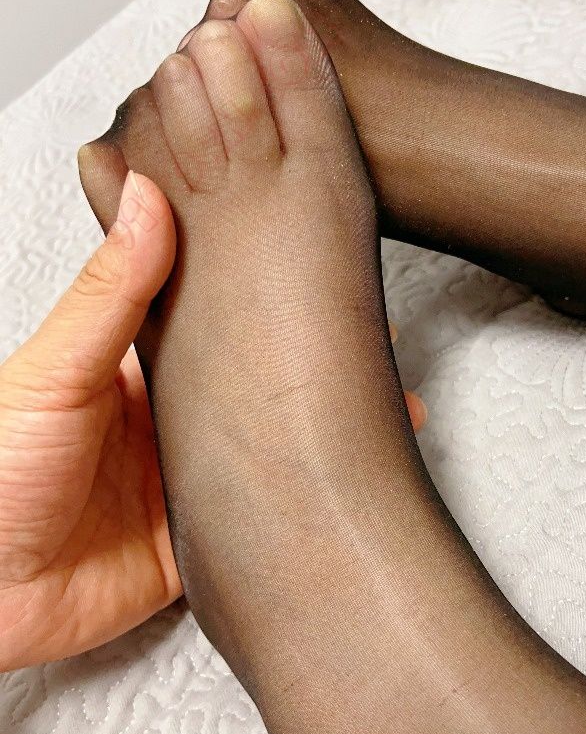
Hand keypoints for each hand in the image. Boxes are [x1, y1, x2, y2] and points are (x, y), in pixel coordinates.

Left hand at [0, 168, 425, 670]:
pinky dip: (303, 497)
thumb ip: (109, 293)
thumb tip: (143, 198)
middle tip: (369, 334)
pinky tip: (339, 480)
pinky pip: (260, 513)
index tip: (311, 260)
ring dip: (317, 428)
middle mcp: (168, 418)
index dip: (258, 290)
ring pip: (266, 446)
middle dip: (307, 362)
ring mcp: (186, 477)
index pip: (210, 313)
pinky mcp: (198, 535)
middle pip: (250, 380)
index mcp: (134, 367)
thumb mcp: (56, 371)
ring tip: (381, 404)